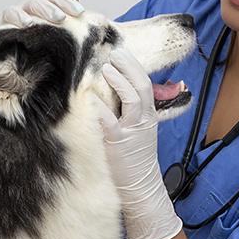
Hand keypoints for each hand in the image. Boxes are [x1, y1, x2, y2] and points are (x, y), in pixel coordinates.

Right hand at [0, 0, 87, 35]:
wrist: (22, 43)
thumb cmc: (43, 26)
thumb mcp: (59, 11)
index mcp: (42, 3)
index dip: (66, 2)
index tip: (80, 12)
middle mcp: (26, 7)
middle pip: (35, 4)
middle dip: (47, 10)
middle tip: (59, 18)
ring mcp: (10, 18)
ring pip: (12, 12)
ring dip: (19, 16)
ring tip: (28, 23)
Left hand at [89, 47, 181, 238]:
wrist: (141, 188)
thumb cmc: (134, 159)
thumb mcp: (139, 130)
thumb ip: (132, 110)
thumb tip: (116, 89)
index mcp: (149, 114)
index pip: (145, 82)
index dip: (132, 64)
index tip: (119, 50)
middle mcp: (143, 119)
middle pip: (141, 84)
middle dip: (127, 66)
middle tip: (111, 52)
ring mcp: (132, 130)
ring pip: (131, 98)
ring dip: (117, 80)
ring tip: (104, 68)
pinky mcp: (118, 143)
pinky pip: (110, 120)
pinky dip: (100, 107)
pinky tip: (89, 97)